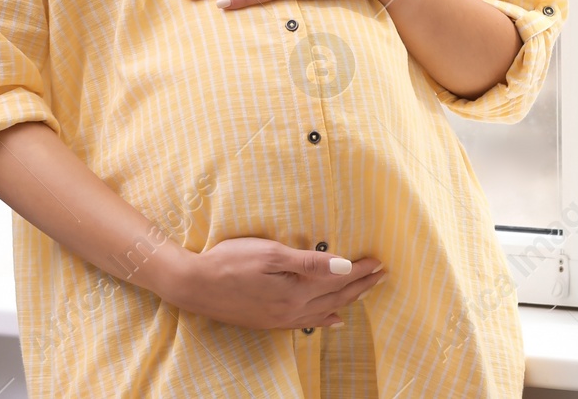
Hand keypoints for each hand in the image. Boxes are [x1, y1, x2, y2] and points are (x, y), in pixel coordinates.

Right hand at [164, 236, 385, 329]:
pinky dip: (325, 319)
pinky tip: (332, 319)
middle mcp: (293, 310)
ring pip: (325, 311)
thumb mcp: (271, 253)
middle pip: (336, 297)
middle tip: (382, 274)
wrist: (194, 285)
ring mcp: (281, 319)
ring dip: (348, 300)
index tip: (380, 260)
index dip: (361, 270)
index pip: (339, 279)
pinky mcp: (269, 322)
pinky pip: (307, 323)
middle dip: (362, 285)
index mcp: (297, 291)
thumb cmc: (230, 261)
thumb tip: (344, 265)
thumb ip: (309, 262)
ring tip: (366, 291)